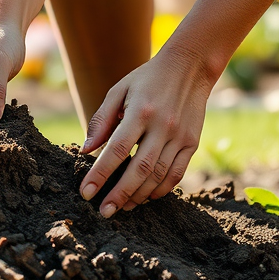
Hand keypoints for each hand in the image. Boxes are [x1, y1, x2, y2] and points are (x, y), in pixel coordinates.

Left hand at [77, 47, 213, 217]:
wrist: (189, 67)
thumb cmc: (146, 79)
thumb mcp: (119, 91)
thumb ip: (102, 120)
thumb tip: (86, 150)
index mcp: (140, 112)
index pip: (117, 150)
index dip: (100, 174)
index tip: (86, 193)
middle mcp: (162, 126)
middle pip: (140, 168)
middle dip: (120, 193)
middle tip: (104, 212)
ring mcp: (180, 136)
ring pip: (159, 175)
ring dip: (139, 195)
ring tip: (122, 207)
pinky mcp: (192, 143)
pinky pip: (177, 173)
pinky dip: (161, 189)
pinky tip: (146, 197)